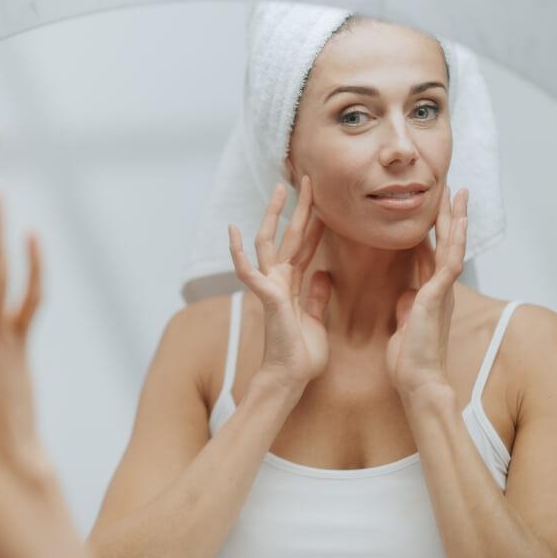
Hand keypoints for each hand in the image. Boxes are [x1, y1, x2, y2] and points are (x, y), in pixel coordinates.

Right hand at [228, 178, 330, 393]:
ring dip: (274, 216)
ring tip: (280, 189)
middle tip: (306, 179)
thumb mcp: (316, 319)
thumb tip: (323, 275)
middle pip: (289, 236)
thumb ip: (317, 296)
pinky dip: (238, 251)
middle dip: (298, 207)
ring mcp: (270, 286)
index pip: (305, 246)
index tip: (322, 201)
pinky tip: (233, 231)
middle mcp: (280, 280)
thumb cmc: (302, 354)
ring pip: (269, 243)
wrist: (291, 378)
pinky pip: (248, 270)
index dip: (313, 223)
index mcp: (293, 284)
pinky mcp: (266, 296)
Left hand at [386, 186, 468, 396]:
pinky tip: (458, 221)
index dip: (431, 233)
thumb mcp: (405, 325)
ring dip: (456, 220)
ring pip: (452, 247)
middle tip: (452, 190)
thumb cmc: (410, 360)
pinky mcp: (438, 296)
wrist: (417, 381)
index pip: (430, 255)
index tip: (432, 211)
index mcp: (430, 295)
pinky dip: (454, 240)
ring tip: (458, 194)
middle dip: (448, 217)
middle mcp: (440, 289)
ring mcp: (442, 292)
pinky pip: (450, 262)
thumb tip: (408, 294)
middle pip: (445, 244)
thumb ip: (408, 307)